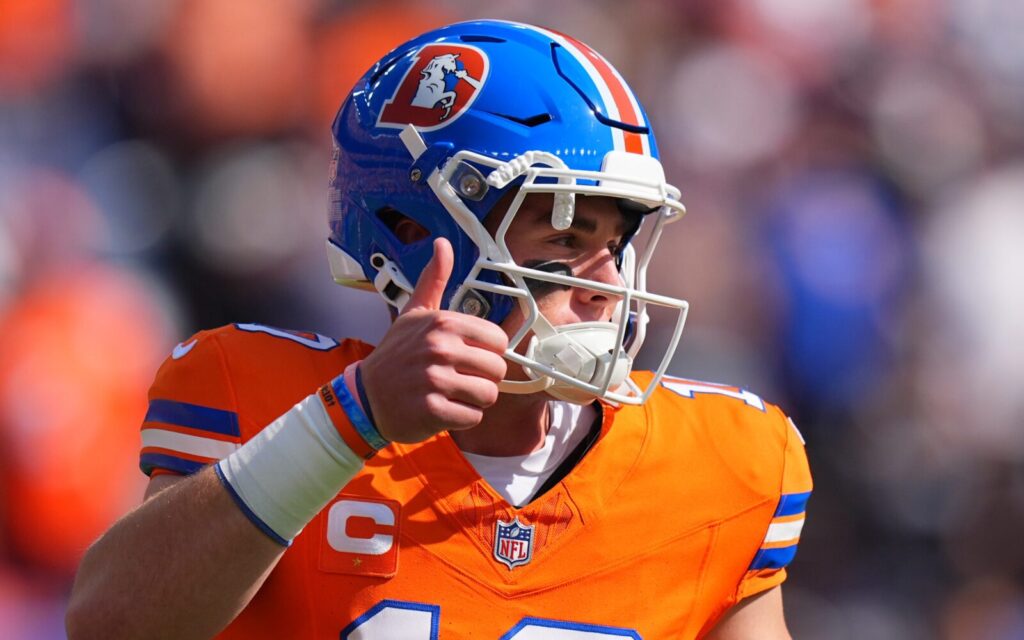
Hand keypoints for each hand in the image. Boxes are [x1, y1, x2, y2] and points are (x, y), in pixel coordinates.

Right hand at [359, 238, 508, 442]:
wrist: (365, 397)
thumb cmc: (396, 354)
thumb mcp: (413, 312)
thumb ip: (434, 279)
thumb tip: (441, 244)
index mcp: (443, 323)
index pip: (499, 341)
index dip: (487, 353)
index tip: (467, 356)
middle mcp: (440, 348)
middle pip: (497, 370)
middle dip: (482, 379)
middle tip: (458, 379)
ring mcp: (435, 380)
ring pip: (488, 395)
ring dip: (474, 400)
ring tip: (451, 394)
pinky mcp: (432, 411)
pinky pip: (472, 418)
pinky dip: (462, 419)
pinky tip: (443, 410)